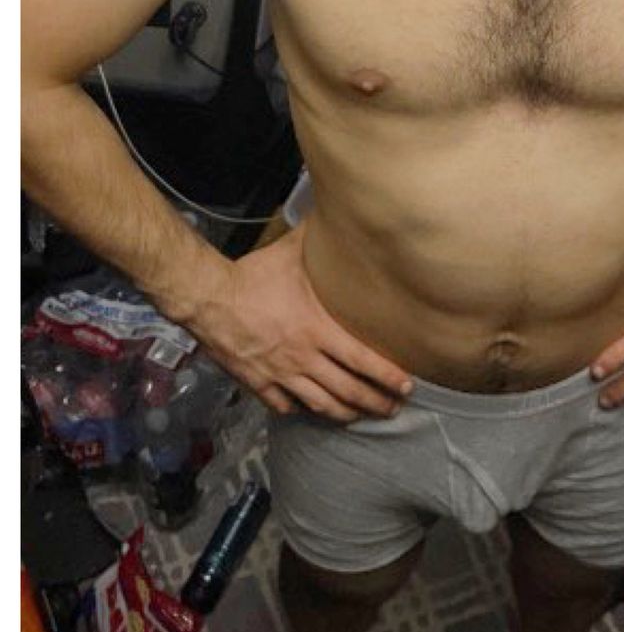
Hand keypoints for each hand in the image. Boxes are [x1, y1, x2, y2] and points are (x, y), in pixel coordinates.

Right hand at [194, 223, 414, 422]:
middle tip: (394, 409)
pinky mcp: (255, 382)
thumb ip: (322, 241)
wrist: (206, 297)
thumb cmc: (253, 275)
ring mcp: (279, 374)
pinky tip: (310, 410)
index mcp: (318, 329)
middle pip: (347, 390)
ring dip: (345, 413)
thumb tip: (345, 215)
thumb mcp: (293, 253)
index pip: (363, 360)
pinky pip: (283, 405)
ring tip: (362, 415)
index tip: (408, 386)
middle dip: (375, 403)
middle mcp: (303, 357)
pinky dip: (300, 410)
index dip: (388, 377)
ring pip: (320, 404)